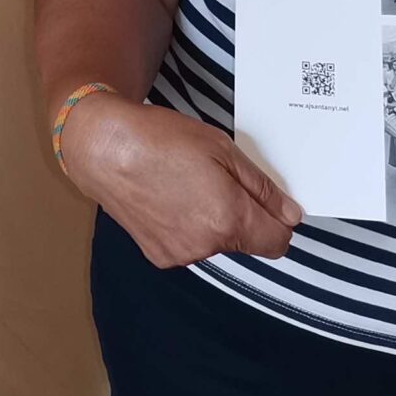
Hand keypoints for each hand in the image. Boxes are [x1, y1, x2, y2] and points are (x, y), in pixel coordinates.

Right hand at [59, 94, 302, 267]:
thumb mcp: (222, 148)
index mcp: (229, 218)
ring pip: (218, 244)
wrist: (104, 149)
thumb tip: (291, 214)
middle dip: (244, 216)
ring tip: (187, 185)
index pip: (278, 242)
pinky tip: (170, 199)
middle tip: (218, 179)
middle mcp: (207, 245)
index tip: (269, 202)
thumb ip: (262, 188)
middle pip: (248, 242)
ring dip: (215, 222)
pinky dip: (189, 228)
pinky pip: (191, 246)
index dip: (279, 221)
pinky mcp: (159, 256)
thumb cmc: (161, 139)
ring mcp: (180, 255)